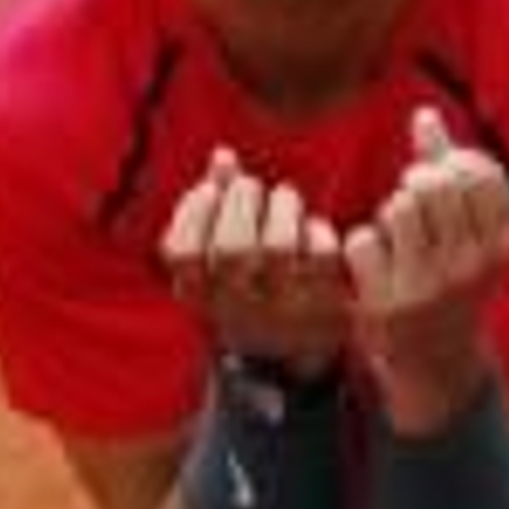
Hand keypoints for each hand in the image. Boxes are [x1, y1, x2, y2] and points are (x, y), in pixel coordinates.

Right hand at [162, 149, 347, 375]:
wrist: (298, 354)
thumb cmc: (251, 286)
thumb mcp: (219, 257)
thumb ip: (216, 204)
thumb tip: (223, 155)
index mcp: (201, 299)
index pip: (182, 253)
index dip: (193, 212)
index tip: (211, 189)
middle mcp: (238, 311)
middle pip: (232, 247)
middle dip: (242, 199)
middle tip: (252, 187)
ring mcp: (282, 312)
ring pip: (278, 248)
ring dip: (282, 206)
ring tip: (286, 199)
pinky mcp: (325, 306)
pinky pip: (321, 256)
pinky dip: (317, 230)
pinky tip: (312, 229)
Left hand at [344, 106, 508, 429]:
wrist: (436, 364)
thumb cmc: (450, 282)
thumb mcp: (467, 234)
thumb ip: (448, 171)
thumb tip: (423, 114)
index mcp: (501, 245)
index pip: (479, 172)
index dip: (451, 162)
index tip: (442, 177)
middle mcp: (471, 267)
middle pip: (433, 184)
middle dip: (415, 184)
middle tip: (412, 203)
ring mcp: (430, 288)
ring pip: (398, 208)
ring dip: (389, 216)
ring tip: (398, 239)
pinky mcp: (388, 306)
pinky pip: (362, 241)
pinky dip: (361, 248)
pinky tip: (375, 269)